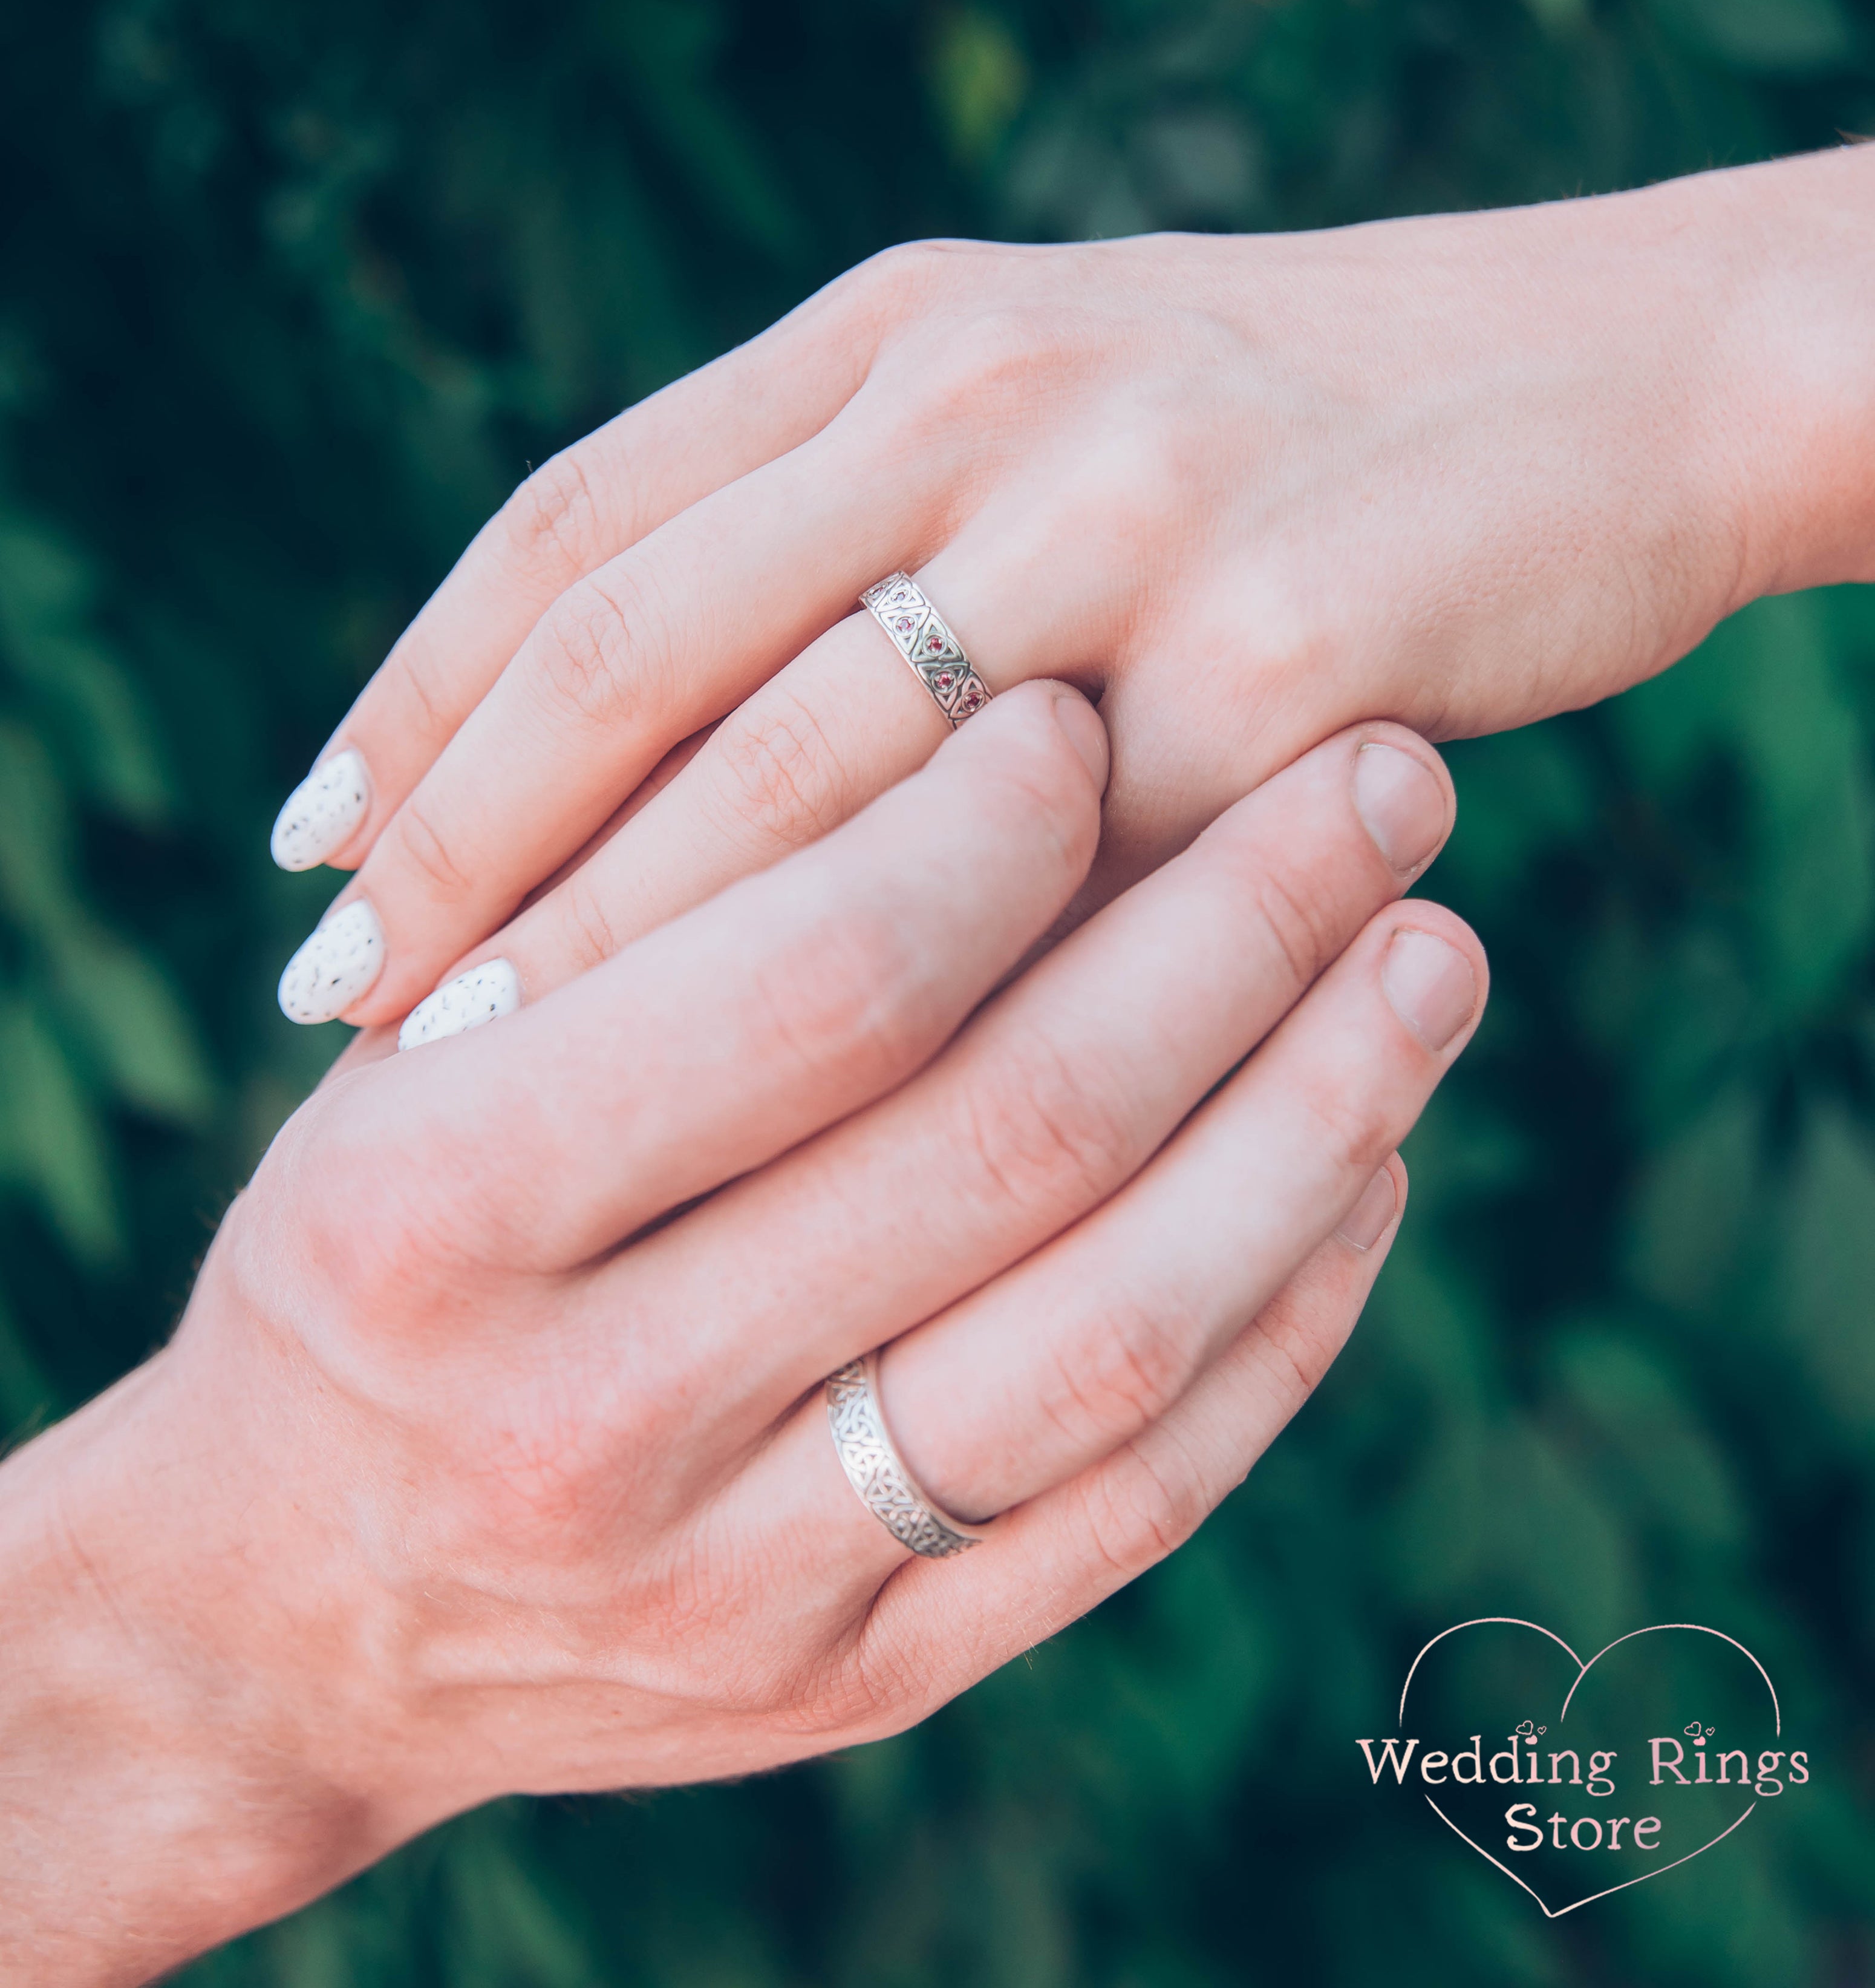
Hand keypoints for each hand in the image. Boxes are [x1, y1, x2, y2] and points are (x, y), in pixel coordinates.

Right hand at [1, 691, 1481, 1980]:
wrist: (288, 1616)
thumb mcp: (422, 1065)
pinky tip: (1364, 1166)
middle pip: (1016, 1144)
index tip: (1094, 704)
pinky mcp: (858, 1692)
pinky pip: (1136, 1500)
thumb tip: (978, 708)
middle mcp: (587, 1427)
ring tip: (1434, 954)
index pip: (812, 983)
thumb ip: (652, 909)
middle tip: (1386, 773)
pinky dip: (1285, 1319)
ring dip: (1318, 1118)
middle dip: (1241, 932)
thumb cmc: (360, 1263)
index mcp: (432, 1217)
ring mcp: (740, 1592)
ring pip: (1121, 1336)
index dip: (996, 823)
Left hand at [266, 146, 1874, 1034]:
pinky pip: (1054, 880)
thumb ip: (850, 533)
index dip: (424, 698)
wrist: (1611, 388)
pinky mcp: (1285, 655)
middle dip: (478, 846)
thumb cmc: (1302, 443)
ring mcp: (1136, 508)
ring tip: (496, 1072)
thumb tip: (630, 759)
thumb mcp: (1040, 418)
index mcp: (901, 332)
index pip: (584, 527)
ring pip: (815, 774)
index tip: (317, 853)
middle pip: (647, 647)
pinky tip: (823, 1105)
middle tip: (352, 1004)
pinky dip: (913, 1000)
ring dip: (635, 940)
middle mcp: (988, 388)